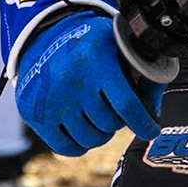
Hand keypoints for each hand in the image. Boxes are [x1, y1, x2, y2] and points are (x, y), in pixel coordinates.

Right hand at [15, 11, 163, 155]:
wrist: (45, 38)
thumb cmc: (93, 46)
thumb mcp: (122, 45)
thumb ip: (145, 73)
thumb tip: (153, 113)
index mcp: (97, 56)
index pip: (127, 104)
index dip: (144, 123)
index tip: (151, 130)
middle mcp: (72, 78)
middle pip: (110, 124)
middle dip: (119, 121)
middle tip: (116, 110)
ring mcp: (50, 99)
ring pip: (90, 139)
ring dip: (100, 133)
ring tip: (99, 116)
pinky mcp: (35, 115)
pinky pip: (67, 148)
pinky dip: (80, 144)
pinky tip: (84, 128)